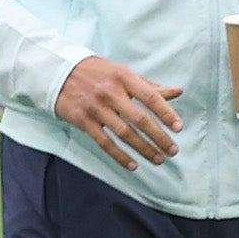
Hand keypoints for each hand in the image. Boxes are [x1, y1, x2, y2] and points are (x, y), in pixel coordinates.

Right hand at [56, 56, 185, 166]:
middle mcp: (111, 92)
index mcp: (124, 77)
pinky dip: (120, 156)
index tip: (179, 128)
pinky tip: (133, 165)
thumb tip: (178, 92)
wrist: (59, 72)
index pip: (150, 97)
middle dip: (159, 137)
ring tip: (159, 159)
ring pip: (124, 133)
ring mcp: (96, 108)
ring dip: (144, 149)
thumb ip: (150, 86)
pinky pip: (105, 142)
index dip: (166, 113)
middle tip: (173, 150)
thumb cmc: (97, 73)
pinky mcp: (83, 121)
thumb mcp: (123, 73)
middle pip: (140, 119)